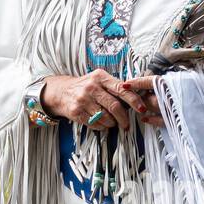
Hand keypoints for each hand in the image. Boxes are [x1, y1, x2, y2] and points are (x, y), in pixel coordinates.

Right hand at [40, 70, 162, 129]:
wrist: (61, 92)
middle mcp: (91, 87)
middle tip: (126, 124)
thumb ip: (115, 86)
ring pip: (106, 117)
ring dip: (112, 123)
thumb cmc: (86, 86)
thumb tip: (136, 97)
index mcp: (100, 77)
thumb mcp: (99, 80)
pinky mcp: (77, 112)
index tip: (142, 109)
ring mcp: (83, 100)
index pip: (122, 89)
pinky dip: (101, 126)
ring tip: (111, 122)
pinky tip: (101, 123)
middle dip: (124, 118)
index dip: (134, 100)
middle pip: (115, 106)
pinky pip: (95, 124)